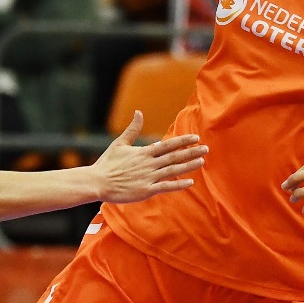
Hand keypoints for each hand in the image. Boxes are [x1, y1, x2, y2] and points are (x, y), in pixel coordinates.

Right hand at [92, 111, 206, 202]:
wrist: (97, 182)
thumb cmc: (107, 163)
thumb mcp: (119, 143)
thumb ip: (132, 129)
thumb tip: (139, 112)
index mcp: (143, 152)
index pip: (167, 145)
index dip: (183, 141)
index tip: (195, 138)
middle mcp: (149, 164)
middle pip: (174, 156)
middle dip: (191, 152)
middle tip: (206, 149)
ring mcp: (148, 177)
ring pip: (173, 170)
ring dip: (188, 166)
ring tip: (201, 162)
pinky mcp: (146, 190)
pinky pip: (166, 187)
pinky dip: (178, 184)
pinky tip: (190, 182)